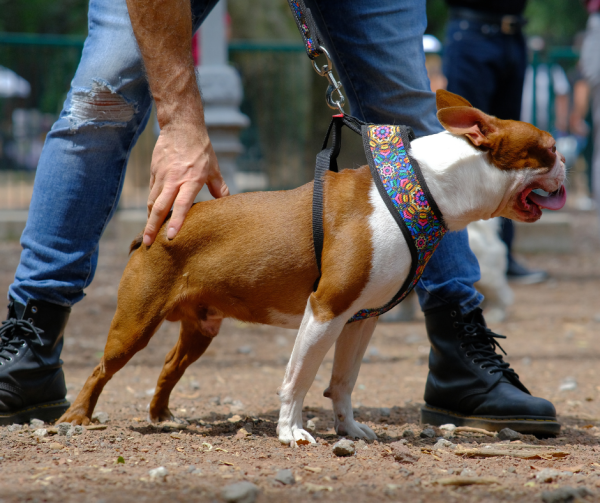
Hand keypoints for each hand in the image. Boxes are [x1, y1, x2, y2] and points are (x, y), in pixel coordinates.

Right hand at [143, 124, 228, 245]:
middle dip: (153, 227)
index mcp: (191, 179)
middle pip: (159, 207)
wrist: (181, 126)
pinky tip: (152, 216)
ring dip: (149, 219)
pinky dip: (151, 206)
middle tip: (149, 243)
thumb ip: (219, 187)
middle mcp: (173, 179)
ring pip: (152, 201)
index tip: (170, 237)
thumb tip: (226, 202)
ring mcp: (161, 176)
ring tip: (148, 234)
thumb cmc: (201, 148)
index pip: (182, 205)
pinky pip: (151, 192)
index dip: (177, 221)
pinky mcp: (154, 172)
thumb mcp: (214, 168)